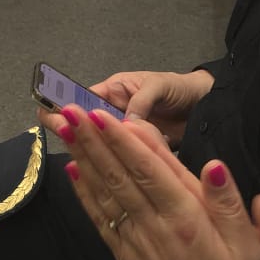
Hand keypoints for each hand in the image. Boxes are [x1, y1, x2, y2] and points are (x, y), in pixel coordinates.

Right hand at [38, 69, 214, 150]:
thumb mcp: (158, 86)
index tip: (54, 114)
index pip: (84, 97)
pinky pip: (120, 159)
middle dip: (73, 128)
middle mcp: (115, 113)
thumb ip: (141, 101)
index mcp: (115, 90)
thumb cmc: (178, 88)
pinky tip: (98, 173)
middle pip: (87, 123)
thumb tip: (125, 122)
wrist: (205, 107)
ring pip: (102, 143)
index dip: (68, 105)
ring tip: (72, 156)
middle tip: (59, 136)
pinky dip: (111, 164)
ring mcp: (125, 135)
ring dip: (90, 148)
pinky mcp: (137, 154)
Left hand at [58, 105, 259, 259]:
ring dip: (82, 159)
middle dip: (92, 140)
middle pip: (119, 176)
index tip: (100, 114)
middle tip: (66, 109)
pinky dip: (85, 195)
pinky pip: (102, 221)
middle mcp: (156, 229)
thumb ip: (230, 205)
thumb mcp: (253, 250)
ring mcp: (137, 245)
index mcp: (187, 222)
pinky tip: (72, 172)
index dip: (123, 140)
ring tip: (63, 129)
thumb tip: (214, 165)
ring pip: (105, 193)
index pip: (149, 171)